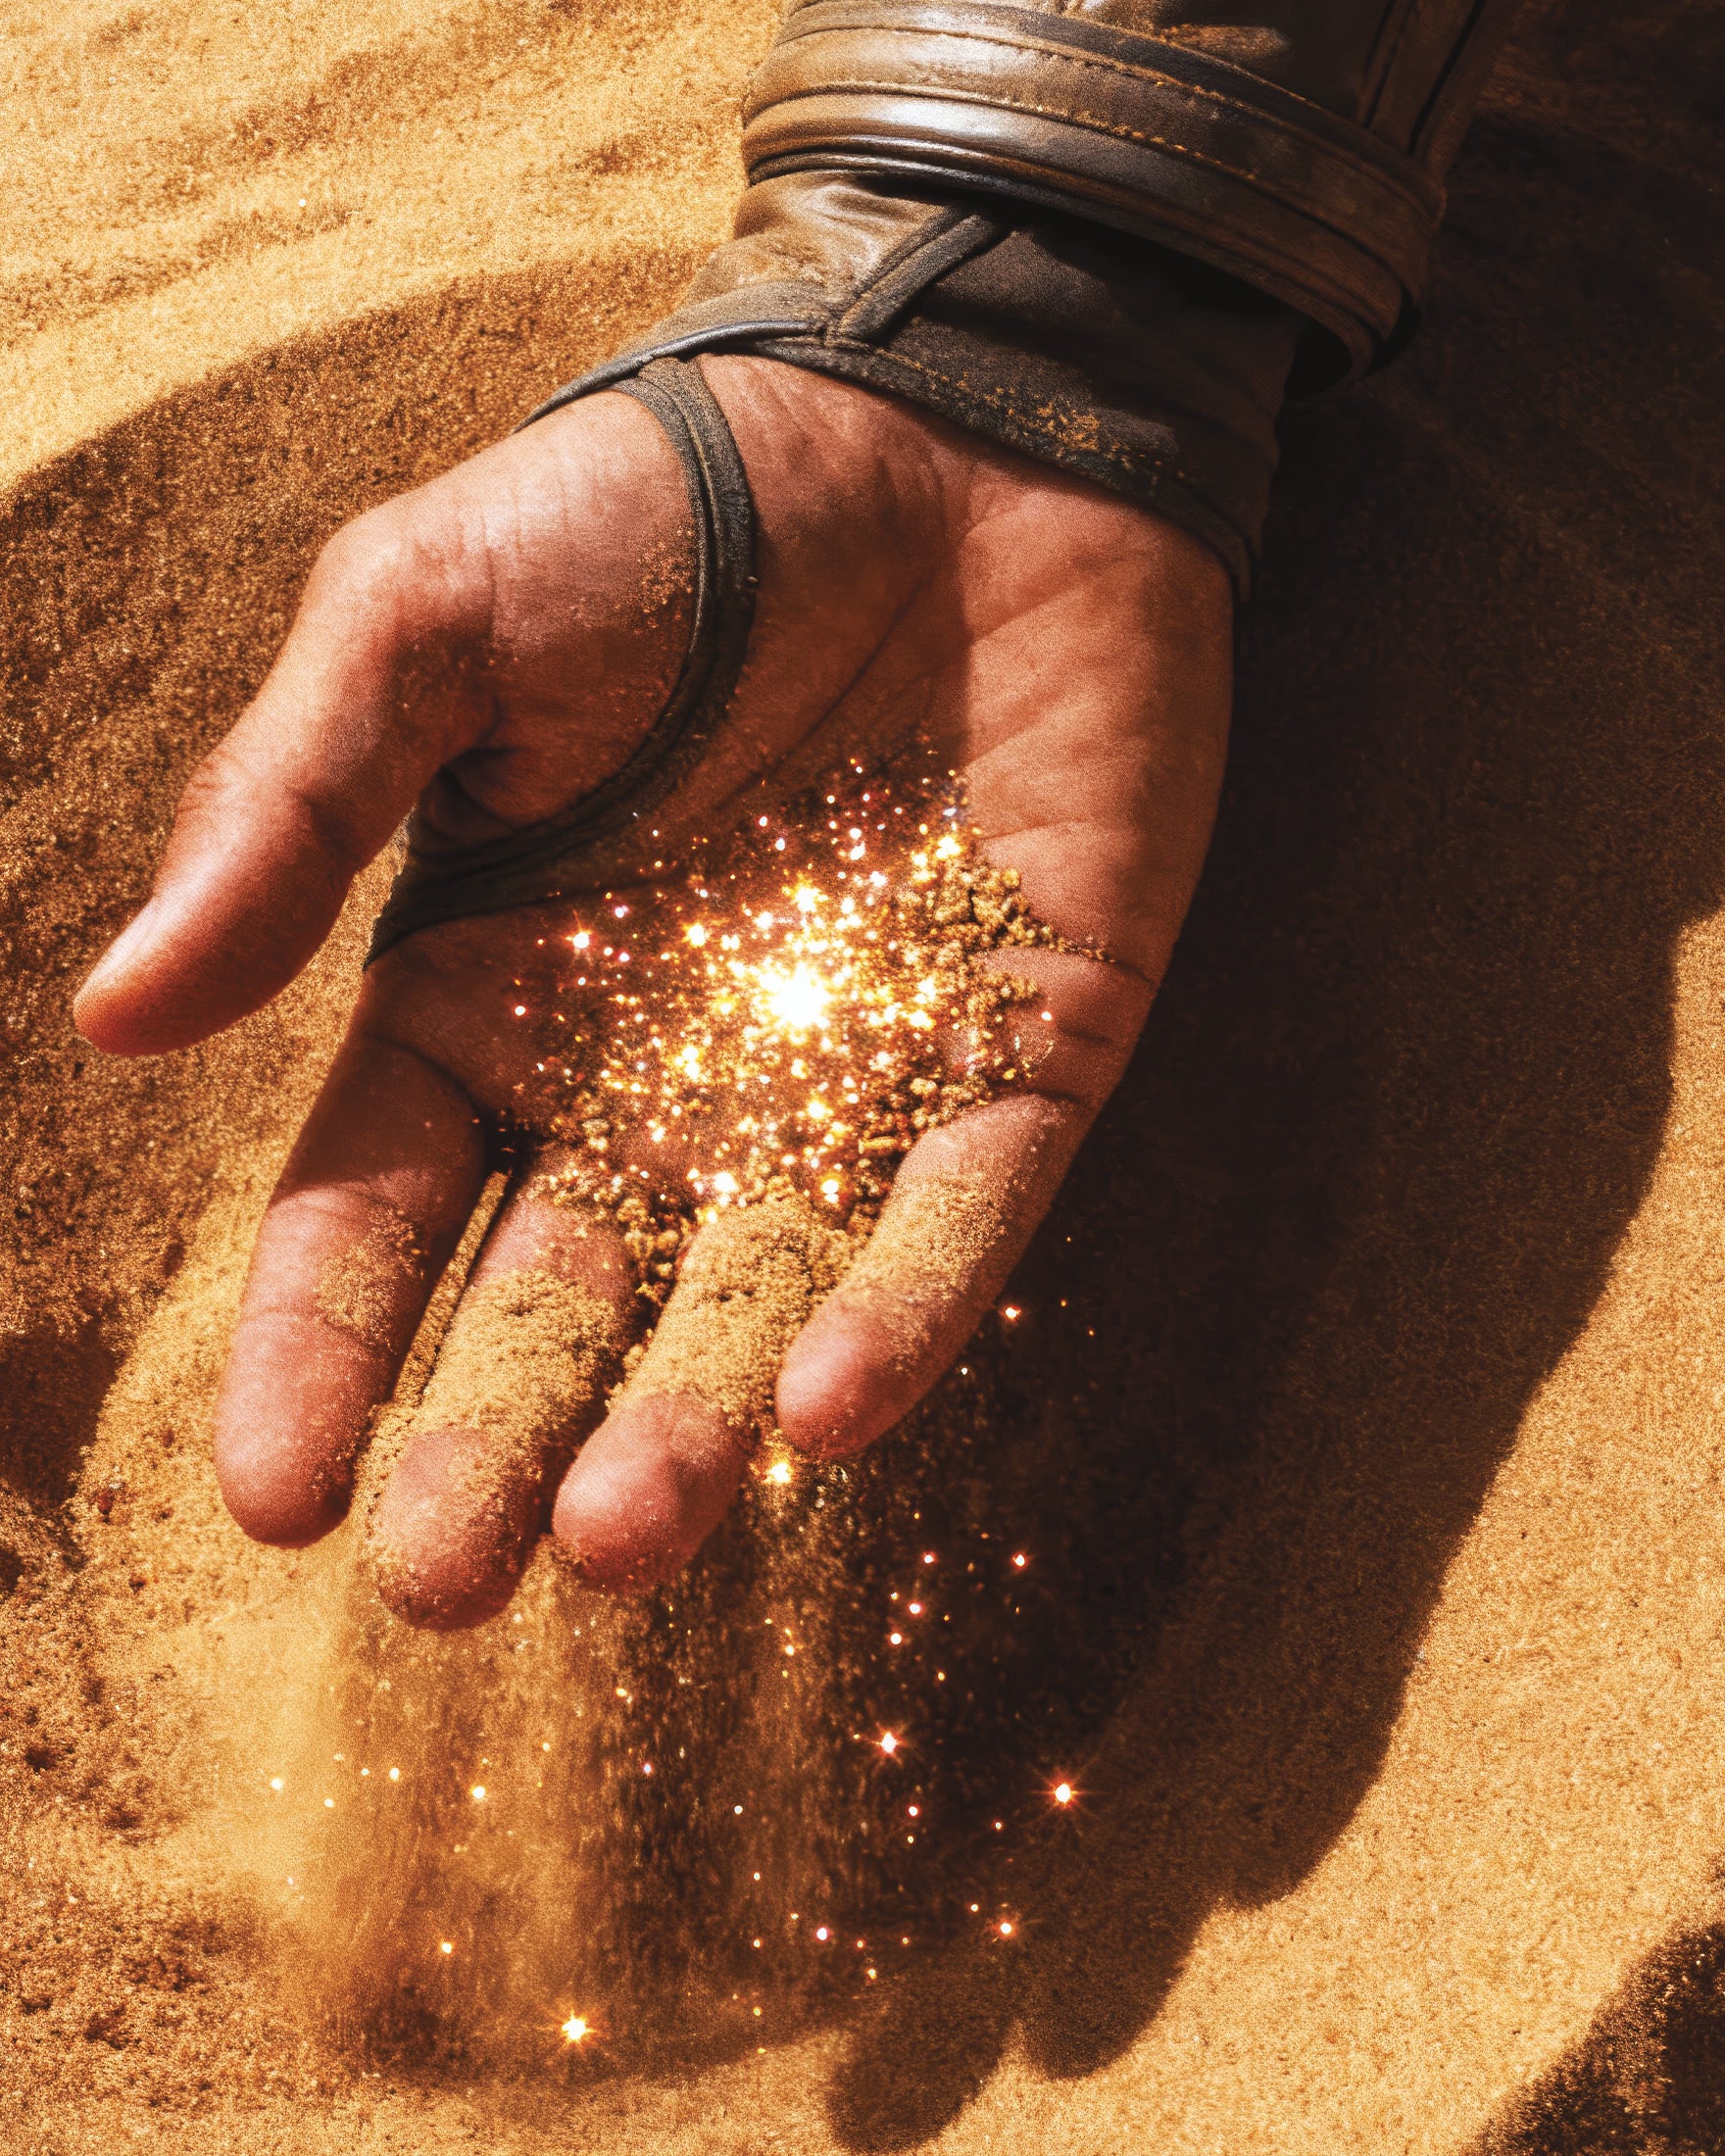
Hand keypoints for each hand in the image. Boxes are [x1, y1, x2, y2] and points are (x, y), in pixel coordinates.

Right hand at [73, 358, 1231, 1623]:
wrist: (941, 420)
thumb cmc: (661, 508)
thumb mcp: (426, 621)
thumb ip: (291, 810)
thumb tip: (114, 1020)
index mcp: (495, 991)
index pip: (380, 1214)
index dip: (320, 1355)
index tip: (271, 1503)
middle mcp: (657, 1072)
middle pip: (561, 1304)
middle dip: (500, 1449)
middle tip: (448, 1586)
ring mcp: (841, 1076)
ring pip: (758, 1296)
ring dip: (692, 1424)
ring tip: (623, 1541)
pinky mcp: (1015, 1050)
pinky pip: (956, 1209)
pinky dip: (905, 1310)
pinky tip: (829, 1411)